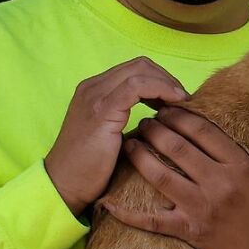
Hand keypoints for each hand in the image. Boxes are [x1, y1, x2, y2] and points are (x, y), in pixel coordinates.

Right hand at [44, 59, 188, 215]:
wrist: (64, 184)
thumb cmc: (89, 167)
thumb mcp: (110, 133)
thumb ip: (127, 116)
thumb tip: (162, 114)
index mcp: (94, 90)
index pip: (134, 69)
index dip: (160, 79)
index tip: (177, 99)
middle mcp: (92, 87)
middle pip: (140, 65)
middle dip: (167, 78)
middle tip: (183, 99)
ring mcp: (95, 96)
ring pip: (140, 71)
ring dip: (167, 83)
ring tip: (182, 102)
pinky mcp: (102, 109)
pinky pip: (137, 86)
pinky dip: (160, 90)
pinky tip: (173, 104)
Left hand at [102, 106, 248, 248]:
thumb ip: (224, 149)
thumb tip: (192, 122)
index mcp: (236, 163)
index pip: (201, 130)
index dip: (178, 115)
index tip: (164, 108)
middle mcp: (219, 183)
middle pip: (178, 148)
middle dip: (155, 130)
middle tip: (144, 122)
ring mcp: (202, 207)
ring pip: (161, 176)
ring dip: (139, 156)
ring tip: (129, 143)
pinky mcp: (189, 231)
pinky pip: (152, 220)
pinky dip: (127, 213)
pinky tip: (109, 201)